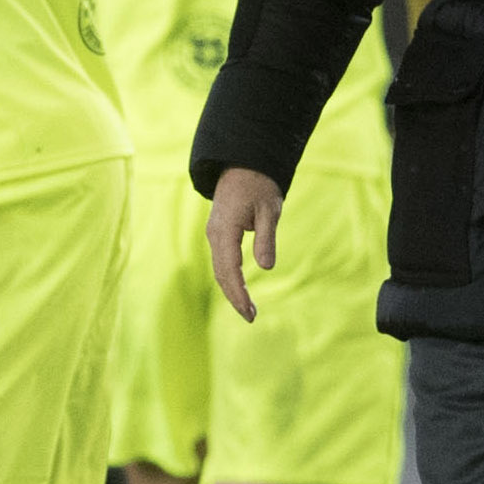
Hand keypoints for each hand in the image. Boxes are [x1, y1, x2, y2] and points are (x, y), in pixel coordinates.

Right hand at [208, 167, 283, 321]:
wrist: (242, 165)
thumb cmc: (259, 186)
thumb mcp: (269, 210)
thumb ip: (266, 238)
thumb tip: (266, 267)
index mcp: (225, 230)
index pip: (230, 269)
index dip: (238, 293)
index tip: (249, 311)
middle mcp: (214, 235)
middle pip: (221, 274)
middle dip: (235, 297)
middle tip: (251, 317)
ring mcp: (214, 235)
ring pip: (219, 270)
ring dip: (232, 290)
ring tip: (248, 310)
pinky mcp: (218, 235)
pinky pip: (221, 261)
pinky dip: (230, 279)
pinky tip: (240, 291)